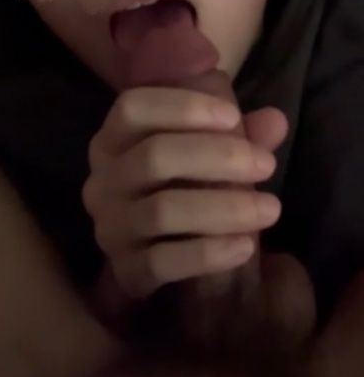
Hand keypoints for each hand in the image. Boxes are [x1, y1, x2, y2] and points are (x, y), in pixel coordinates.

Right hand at [82, 86, 281, 310]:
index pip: (133, 108)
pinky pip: (163, 261)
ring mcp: (110, 227)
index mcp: (113, 140)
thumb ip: (241, 135)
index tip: (233, 116)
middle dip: (218, 156)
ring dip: (224, 208)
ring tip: (270, 209)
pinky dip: (208, 253)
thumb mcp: (209, 154)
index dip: (182, 107)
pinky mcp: (125, 270)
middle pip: (154, 156)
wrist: (161, 257)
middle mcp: (102, 181)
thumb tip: (274, 121)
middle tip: (266, 165)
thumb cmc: (183, 189)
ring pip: (162, 210)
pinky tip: (245, 247)